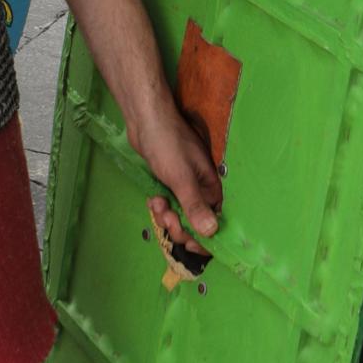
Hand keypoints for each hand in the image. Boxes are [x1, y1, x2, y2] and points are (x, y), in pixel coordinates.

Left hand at [134, 97, 221, 246]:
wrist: (146, 120)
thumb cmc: (168, 145)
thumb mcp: (182, 178)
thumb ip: (195, 206)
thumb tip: (212, 232)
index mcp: (212, 188)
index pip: (216, 222)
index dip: (204, 238)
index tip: (187, 242)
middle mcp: (202, 190)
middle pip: (196, 224)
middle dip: (180, 226)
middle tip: (167, 218)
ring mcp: (185, 186)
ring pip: (180, 216)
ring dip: (167, 216)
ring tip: (157, 204)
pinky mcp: (170, 183)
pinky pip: (169, 205)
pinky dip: (160, 206)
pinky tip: (153, 198)